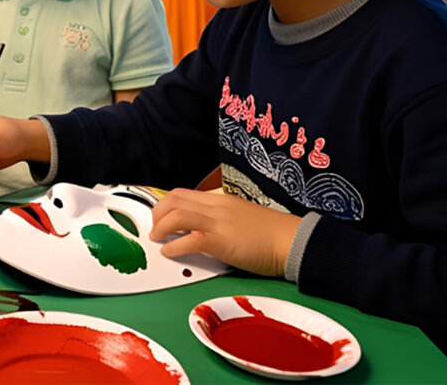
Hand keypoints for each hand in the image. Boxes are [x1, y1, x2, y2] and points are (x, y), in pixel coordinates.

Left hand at [149, 188, 302, 276]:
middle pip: (174, 200)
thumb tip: (200, 227)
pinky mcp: (222, 241)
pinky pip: (189, 240)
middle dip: (157, 213)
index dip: (165, 205)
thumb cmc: (270, 233)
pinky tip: (169, 252)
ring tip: (156, 239)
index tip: (159, 217)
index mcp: (220, 200)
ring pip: (177, 215)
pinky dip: (173, 246)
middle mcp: (216, 207)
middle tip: (154, 228)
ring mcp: (219, 223)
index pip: (182, 194)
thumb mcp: (240, 216)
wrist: (292, 240)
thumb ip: (219, 217)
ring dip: (160, 227)